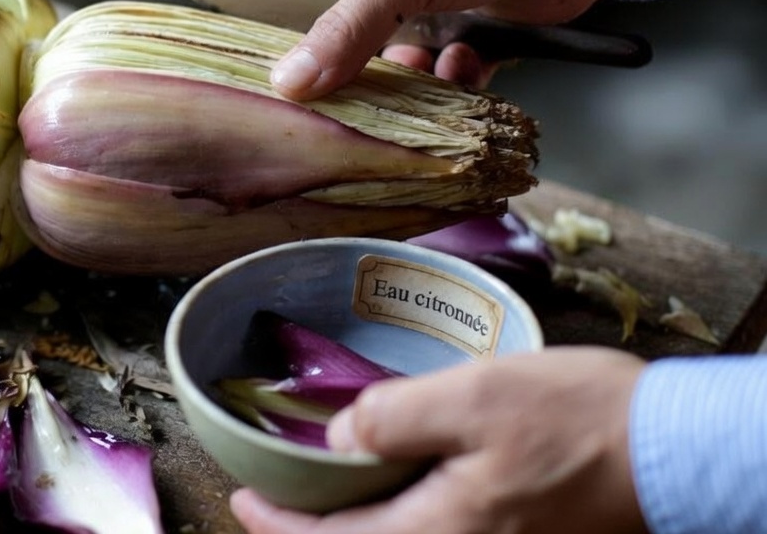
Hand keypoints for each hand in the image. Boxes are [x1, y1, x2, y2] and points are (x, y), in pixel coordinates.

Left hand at [229, 347, 648, 533]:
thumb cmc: (584, 421)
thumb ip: (398, 417)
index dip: (278, 527)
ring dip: (352, 525)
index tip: (241, 500)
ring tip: (319, 487)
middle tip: (270, 497)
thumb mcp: (479, 397)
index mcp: (443, 532)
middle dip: (310, 530)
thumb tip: (338, 435)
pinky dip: (395, 516)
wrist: (676, 452)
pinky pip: (434, 533)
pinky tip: (389, 480)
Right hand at [269, 0, 602, 98]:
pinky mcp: (474, 28)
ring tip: (422, 75)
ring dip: (408, 78)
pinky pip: (448, 70)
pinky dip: (454, 78)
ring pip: (397, 62)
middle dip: (350, 70)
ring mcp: (432, 2)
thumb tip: (288, 80)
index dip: (278, 35)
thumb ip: (345, 30)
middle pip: (345, 38)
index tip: (270, 82)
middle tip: (343, 101)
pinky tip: (466, 68)